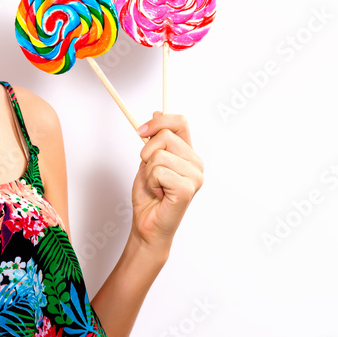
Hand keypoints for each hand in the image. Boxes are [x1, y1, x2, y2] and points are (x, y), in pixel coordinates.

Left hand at [130, 111, 204, 255]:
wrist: (147, 224)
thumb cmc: (149, 196)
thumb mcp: (148, 160)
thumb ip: (155, 138)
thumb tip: (158, 112)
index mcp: (189, 153)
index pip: (180, 122)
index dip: (159, 121)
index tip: (141, 131)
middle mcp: (196, 163)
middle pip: (164, 136)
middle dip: (146, 153)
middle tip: (151, 174)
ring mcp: (195, 176)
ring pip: (158, 155)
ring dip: (148, 172)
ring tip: (156, 186)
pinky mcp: (188, 188)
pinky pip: (158, 171)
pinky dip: (151, 183)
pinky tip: (159, 194)